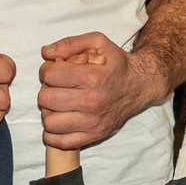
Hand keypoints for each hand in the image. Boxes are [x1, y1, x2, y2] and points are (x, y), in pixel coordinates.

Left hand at [39, 32, 152, 149]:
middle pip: (46, 99)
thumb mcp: (97, 42)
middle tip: (57, 87)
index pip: (50, 76)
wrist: (139, 85)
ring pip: (49, 122)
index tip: (55, 70)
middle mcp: (92, 102)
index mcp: (92, 77)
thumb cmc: (116, 63)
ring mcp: (92, 122)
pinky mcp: (94, 136)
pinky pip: (60, 142)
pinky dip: (53, 133)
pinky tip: (60, 119)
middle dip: (47, 89)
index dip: (47, 70)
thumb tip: (46, 53)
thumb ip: (70, 43)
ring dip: (49, 111)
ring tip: (59, 103)